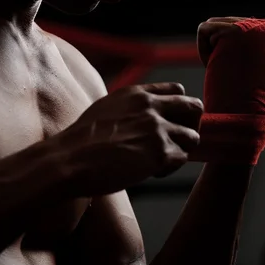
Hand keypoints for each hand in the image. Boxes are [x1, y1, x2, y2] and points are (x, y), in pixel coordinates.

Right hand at [59, 83, 202, 195]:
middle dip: (190, 125)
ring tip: (160, 161)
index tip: (169, 124)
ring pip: (193, 136)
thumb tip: (145, 119)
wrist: (68, 160)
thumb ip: (130, 108)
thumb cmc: (81, 141)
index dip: (178, 109)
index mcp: (137, 94)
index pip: (178, 91)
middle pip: (195, 108)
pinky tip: (151, 173)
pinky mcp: (160, 153)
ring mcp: (157, 129)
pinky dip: (170, 168)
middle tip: (176, 142)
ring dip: (181, 150)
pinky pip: (183, 158)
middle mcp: (151, 106)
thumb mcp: (106, 109)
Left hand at [189, 17, 264, 163]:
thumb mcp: (257, 68)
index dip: (232, 54)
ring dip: (212, 52)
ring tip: (225, 72)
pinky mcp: (234, 30)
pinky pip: (204, 29)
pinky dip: (203, 50)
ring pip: (214, 27)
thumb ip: (253, 47)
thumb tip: (243, 32)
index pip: (242, 29)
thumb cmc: (248, 102)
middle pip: (226, 25)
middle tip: (230, 75)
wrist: (245, 118)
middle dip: (221, 52)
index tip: (239, 74)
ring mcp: (254, 26)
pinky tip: (216, 67)